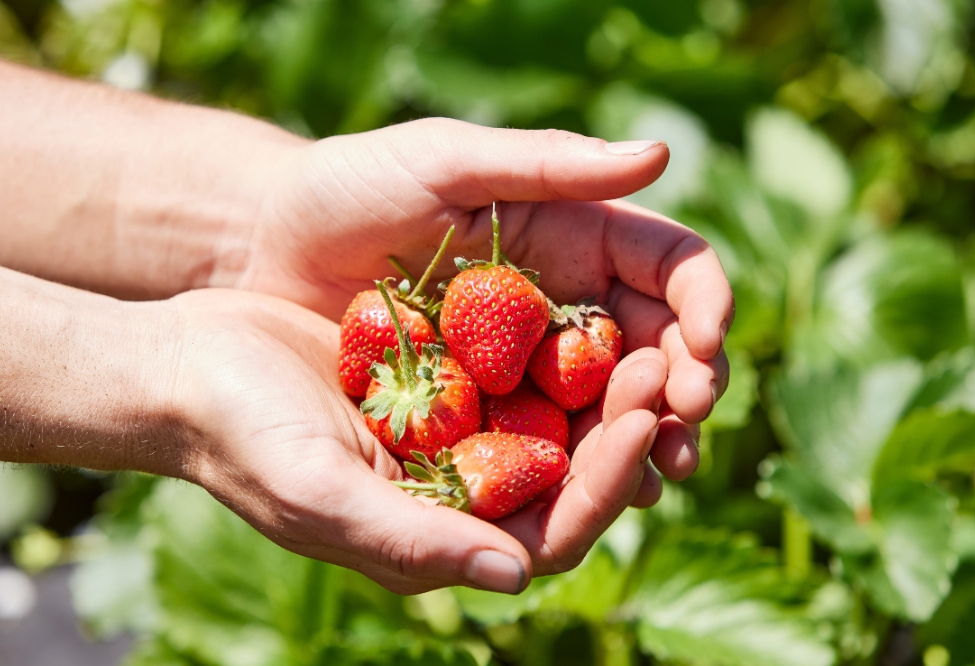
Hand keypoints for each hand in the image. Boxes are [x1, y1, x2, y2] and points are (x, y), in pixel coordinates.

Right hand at [170, 288, 671, 593]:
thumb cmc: (242, 436)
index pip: (550, 531)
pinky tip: (590, 303)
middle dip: (622, 428)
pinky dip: (558, 341)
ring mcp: (459, 430)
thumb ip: (411, 540)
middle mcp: (461, 489)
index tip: (643, 422)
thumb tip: (515, 574)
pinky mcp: (450, 376)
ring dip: (603, 382)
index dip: (604, 485)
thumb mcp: (319, 492)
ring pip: (556, 418)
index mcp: (441, 533)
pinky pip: (521, 363)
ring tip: (643, 333)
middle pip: (569, 475)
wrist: (192, 364)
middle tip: (662, 368)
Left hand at [236, 118, 733, 475]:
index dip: (703, 306)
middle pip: (658, 350)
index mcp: (575, 238)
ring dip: (645, 443)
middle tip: (681, 423)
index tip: (705, 344)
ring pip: (613, 410)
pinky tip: (592, 494)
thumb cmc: (346, 190)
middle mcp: (565, 308)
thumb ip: (546, 163)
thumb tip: (660, 155)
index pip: (670, 272)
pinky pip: (547, 450)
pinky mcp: (484, 417)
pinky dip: (578, 474)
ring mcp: (527, 368)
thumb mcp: (441, 161)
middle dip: (683, 388)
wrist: (258, 251)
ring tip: (653, 470)